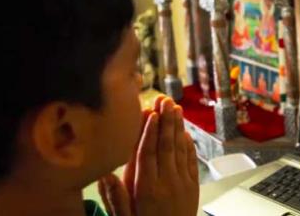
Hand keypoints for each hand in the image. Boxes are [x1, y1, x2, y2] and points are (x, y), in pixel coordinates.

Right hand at [98, 96, 198, 215]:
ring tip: (176, 108)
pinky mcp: (193, 187)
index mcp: (147, 189)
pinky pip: (191, 162)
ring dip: (178, 127)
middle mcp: (167, 182)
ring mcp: (183, 184)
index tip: (151, 112)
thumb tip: (105, 174)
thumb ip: (116, 198)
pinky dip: (189, 145)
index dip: (149, 131)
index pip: (148, 154)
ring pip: (180, 150)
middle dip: (166, 121)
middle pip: (166, 146)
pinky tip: (186, 133)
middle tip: (166, 100)